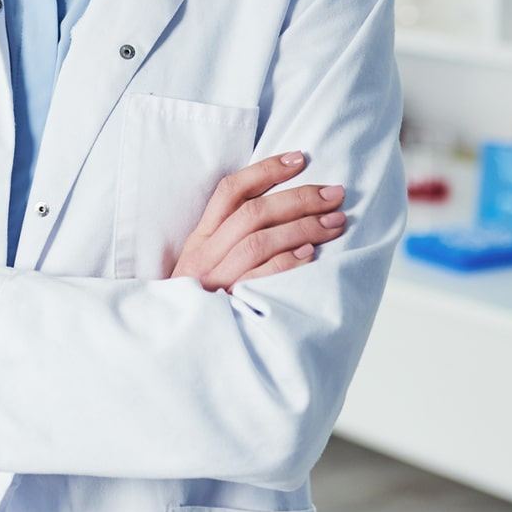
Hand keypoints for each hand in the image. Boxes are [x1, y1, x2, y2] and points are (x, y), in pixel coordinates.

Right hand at [170, 151, 346, 291]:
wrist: (174, 353)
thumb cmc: (200, 305)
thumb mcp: (204, 267)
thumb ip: (229, 241)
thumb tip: (279, 211)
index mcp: (199, 239)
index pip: (230, 191)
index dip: (265, 171)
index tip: (299, 158)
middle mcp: (204, 255)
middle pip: (252, 212)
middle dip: (298, 197)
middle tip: (335, 192)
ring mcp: (214, 281)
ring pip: (258, 240)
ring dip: (302, 226)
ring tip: (336, 221)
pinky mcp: (227, 307)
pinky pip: (259, 278)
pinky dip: (286, 263)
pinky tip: (311, 254)